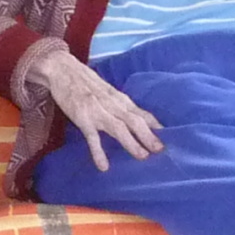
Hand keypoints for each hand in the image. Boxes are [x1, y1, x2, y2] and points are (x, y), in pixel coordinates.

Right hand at [38, 53, 162, 170]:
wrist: (62, 69)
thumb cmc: (86, 83)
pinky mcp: (82, 117)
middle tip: (161, 150)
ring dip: (131, 142)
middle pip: (135, 121)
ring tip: (142, 156)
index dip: (156, 125)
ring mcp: (97, 111)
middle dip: (149, 136)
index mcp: (120, 99)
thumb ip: (121, 106)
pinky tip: (103, 166)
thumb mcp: (108, 92)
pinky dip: (98, 151)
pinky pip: (92, 137)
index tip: (171, 137)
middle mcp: (112, 105)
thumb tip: (138, 120)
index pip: (142, 113)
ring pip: (118, 128)